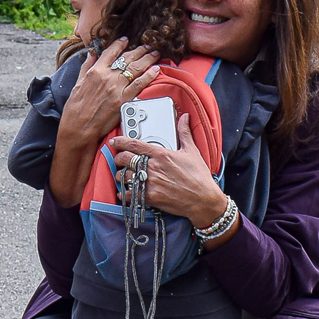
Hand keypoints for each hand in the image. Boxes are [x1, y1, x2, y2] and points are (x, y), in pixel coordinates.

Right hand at [59, 38, 161, 146]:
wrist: (79, 126)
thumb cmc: (76, 107)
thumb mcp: (77, 82)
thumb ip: (86, 66)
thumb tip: (91, 54)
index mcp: (95, 71)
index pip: (110, 52)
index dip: (120, 44)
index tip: (126, 40)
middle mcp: (107, 76)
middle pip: (127, 58)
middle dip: (139, 50)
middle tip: (147, 46)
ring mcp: (117, 87)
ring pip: (136, 68)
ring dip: (147, 59)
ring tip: (154, 54)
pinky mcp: (124, 99)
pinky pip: (140, 84)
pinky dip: (149, 75)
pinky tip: (155, 69)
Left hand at [112, 114, 227, 228]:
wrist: (204, 200)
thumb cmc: (199, 176)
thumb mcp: (192, 151)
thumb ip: (184, 133)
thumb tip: (185, 118)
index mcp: (161, 154)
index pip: (134, 144)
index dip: (120, 141)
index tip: (114, 141)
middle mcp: (153, 167)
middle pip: (125, 159)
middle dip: (119, 158)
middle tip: (120, 159)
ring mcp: (151, 183)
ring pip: (124, 176)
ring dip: (121, 176)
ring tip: (124, 176)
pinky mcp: (151, 197)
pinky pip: (129, 195)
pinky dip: (124, 194)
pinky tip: (125, 192)